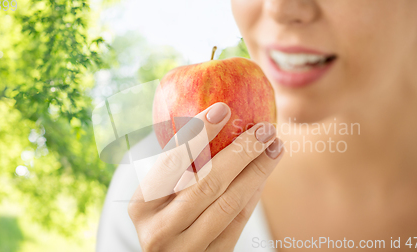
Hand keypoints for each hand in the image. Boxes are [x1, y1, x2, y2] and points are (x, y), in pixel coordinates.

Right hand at [128, 102, 283, 251]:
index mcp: (142, 206)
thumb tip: (214, 117)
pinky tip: (263, 175)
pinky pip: (238, 222)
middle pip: (208, 183)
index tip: (223, 109)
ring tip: (274, 148)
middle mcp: (160, 230)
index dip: (198, 133)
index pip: (172, 161)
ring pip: (229, 204)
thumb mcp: (156, 195)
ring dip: (257, 171)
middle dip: (242, 152)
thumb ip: (176, 167)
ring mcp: (186, 249)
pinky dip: (253, 194)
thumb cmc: (163, 217)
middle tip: (265, 129)